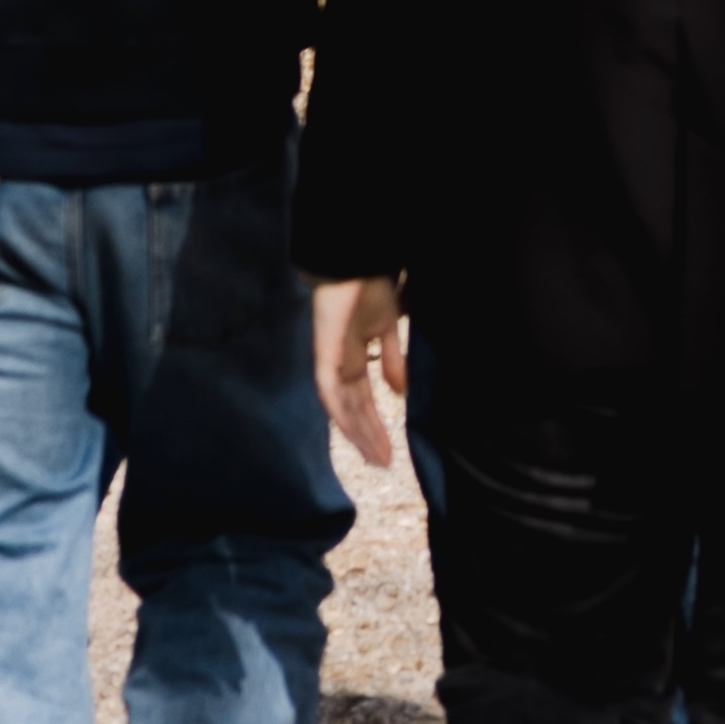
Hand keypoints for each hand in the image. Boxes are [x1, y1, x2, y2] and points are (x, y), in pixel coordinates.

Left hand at [317, 270, 409, 476]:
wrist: (355, 260)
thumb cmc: (370, 287)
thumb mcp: (388, 327)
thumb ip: (391, 359)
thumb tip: (400, 392)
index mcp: (354, 357)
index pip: (363, 399)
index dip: (375, 424)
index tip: (390, 449)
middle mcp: (340, 364)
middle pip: (353, 409)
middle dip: (369, 436)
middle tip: (385, 463)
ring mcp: (331, 360)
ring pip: (342, 406)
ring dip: (357, 432)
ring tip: (375, 456)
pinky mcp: (324, 353)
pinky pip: (329, 389)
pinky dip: (340, 411)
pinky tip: (351, 430)